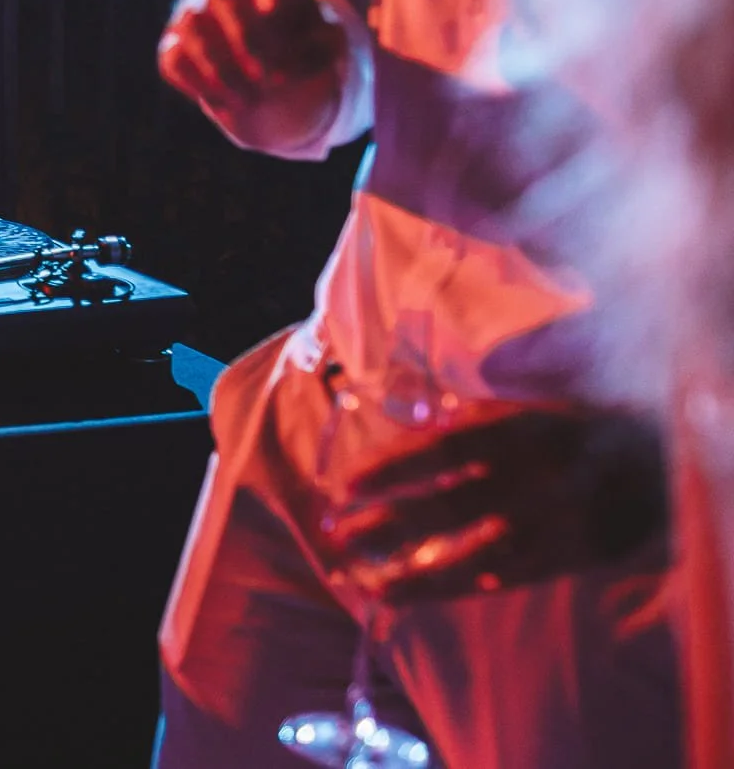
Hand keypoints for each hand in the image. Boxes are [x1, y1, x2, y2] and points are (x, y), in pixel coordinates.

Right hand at [157, 0, 346, 149]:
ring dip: (225, 69)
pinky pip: (174, 59)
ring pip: (193, 23)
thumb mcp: (325, 47)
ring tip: (253, 97)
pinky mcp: (172, 45)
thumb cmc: (303, 54)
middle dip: (245, 31)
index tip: (280, 18)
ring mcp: (192, 11)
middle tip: (269, 73)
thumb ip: (322, 40)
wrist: (277, 90)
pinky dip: (202, 84)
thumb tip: (298, 46)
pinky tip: (228, 101)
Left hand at [322, 407, 667, 605]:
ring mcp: (556, 522)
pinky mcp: (575, 555)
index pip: (442, 449)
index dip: (392, 467)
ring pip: (474, 555)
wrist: (663, 456)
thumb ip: (471, 419)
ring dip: (418, 572)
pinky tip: (423, 593)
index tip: (346, 484)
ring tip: (370, 584)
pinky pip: (511, 575)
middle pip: (448, 506)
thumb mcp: (525, 406)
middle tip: (336, 533)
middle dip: (387, 524)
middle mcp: (535, 477)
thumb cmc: (573, 425)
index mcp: (519, 429)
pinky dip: (466, 585)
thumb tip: (406, 420)